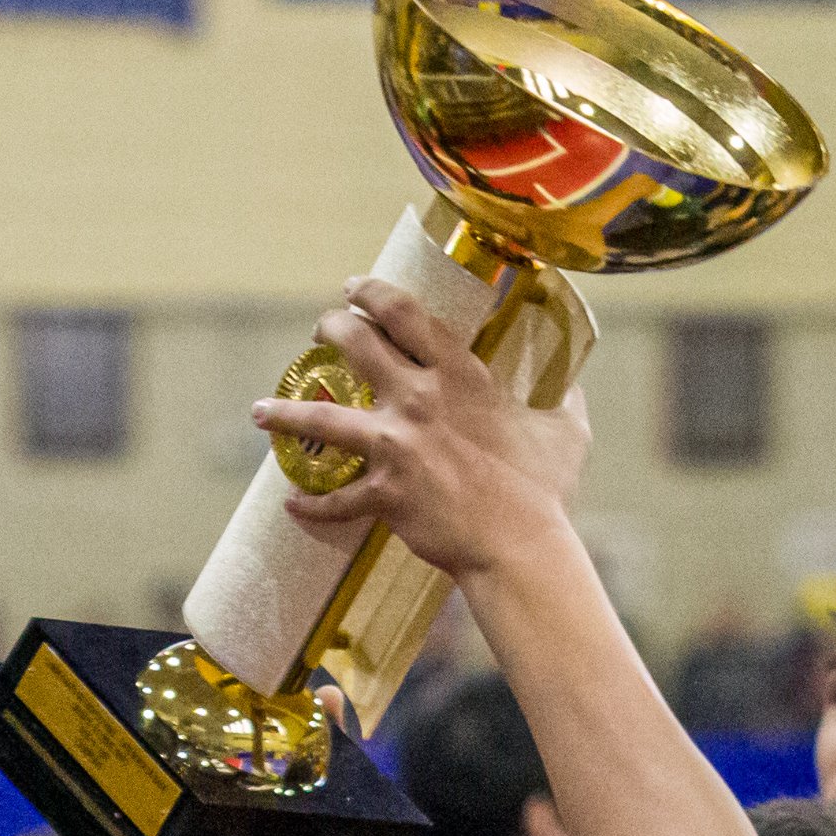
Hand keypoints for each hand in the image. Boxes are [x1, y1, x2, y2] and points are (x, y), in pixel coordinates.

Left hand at [253, 280, 592, 583]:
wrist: (520, 546)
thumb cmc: (545, 490)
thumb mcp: (565, 432)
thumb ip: (565, 399)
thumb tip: (573, 382)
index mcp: (459, 373)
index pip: (400, 311)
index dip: (368, 291)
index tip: (352, 288)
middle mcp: (418, 398)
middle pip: (351, 342)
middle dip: (328, 329)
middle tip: (322, 333)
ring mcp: (395, 445)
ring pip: (318, 417)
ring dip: (284, 412)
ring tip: (262, 412)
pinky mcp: (384, 493)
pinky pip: (333, 497)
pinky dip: (310, 503)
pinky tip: (292, 504)